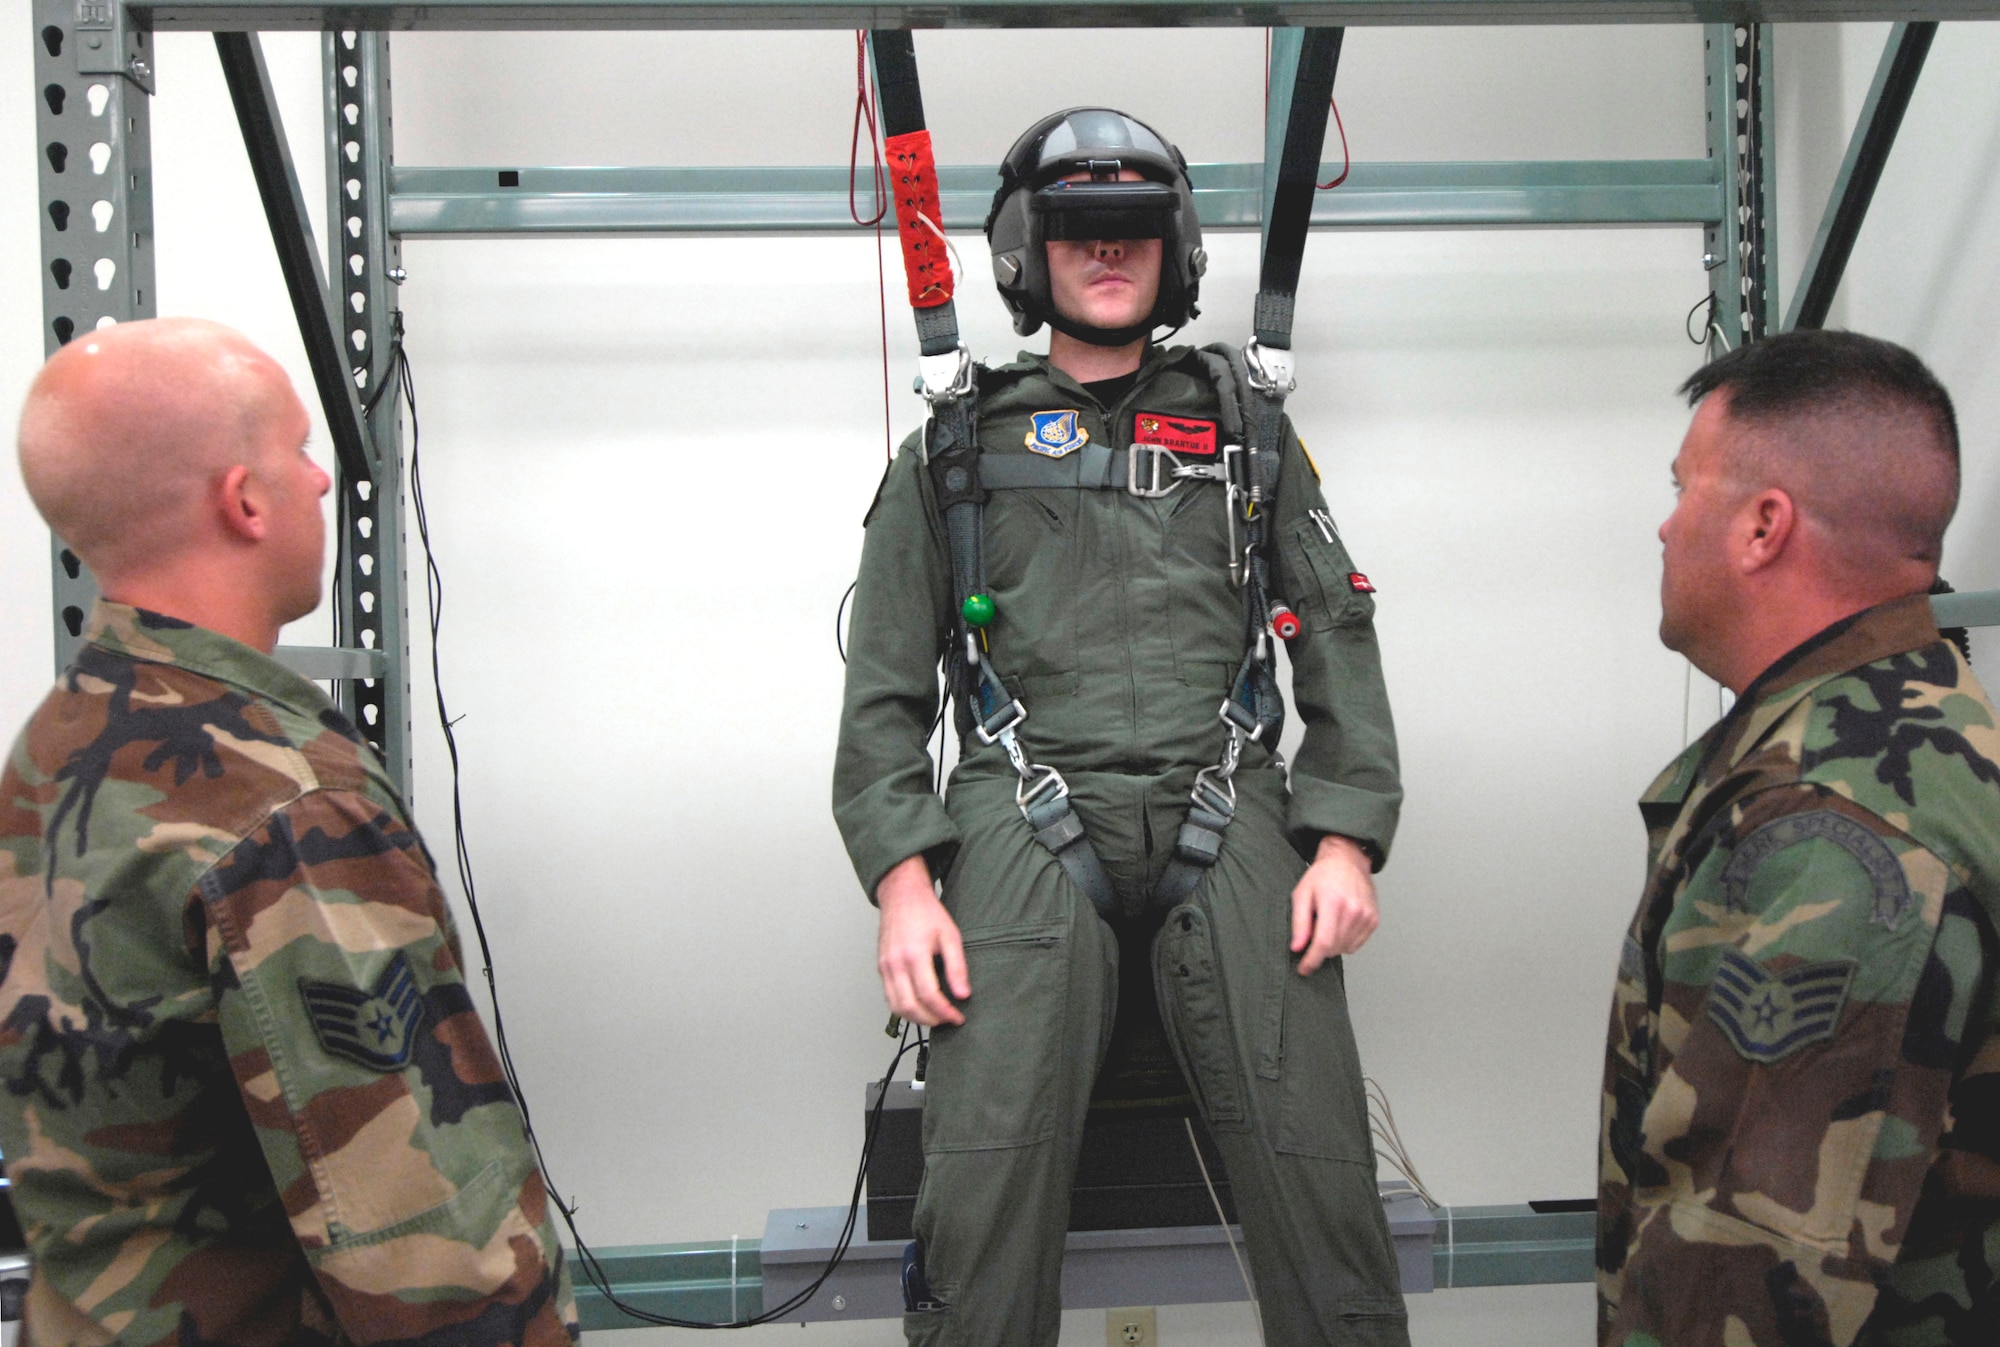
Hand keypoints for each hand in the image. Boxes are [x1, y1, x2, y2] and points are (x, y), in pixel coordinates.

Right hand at [876, 855, 969, 1026]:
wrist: (902, 896)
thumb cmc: (926, 913)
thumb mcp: (950, 936)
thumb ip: (957, 967)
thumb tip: (963, 994)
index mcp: (914, 954)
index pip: (929, 995)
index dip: (945, 1012)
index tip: (958, 1017)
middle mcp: (895, 963)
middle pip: (910, 1007)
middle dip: (931, 1020)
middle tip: (947, 1020)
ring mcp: (885, 967)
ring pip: (896, 1007)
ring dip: (916, 1018)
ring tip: (935, 1017)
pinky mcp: (881, 968)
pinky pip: (889, 997)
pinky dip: (904, 1008)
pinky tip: (919, 1007)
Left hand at [1289, 834, 1379, 975]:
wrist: (1348, 860)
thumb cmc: (1322, 875)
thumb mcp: (1302, 894)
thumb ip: (1299, 923)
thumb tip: (1297, 948)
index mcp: (1333, 903)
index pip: (1323, 942)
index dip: (1312, 960)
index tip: (1304, 969)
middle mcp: (1353, 911)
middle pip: (1334, 948)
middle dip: (1319, 949)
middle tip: (1314, 932)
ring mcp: (1366, 916)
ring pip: (1345, 948)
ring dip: (1333, 945)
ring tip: (1328, 923)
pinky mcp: (1374, 920)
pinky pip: (1356, 944)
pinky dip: (1345, 941)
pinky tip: (1340, 924)